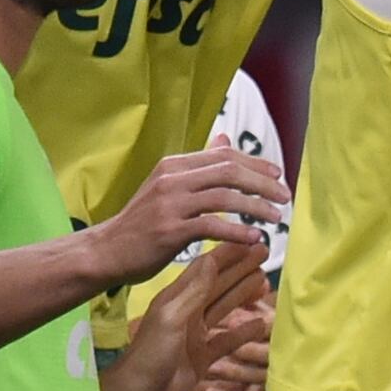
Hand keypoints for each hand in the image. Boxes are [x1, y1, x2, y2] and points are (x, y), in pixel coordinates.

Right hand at [87, 149, 289, 286]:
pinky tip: (255, 238)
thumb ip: (197, 167)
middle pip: (228, 172)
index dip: (255, 164)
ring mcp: (170, 204)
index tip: (278, 175)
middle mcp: (172, 179)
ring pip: (224, 198)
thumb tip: (225, 140)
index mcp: (173, 166)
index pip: (223, 156)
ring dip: (256, 207)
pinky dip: (238, 231)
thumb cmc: (142, 221)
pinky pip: (212, 226)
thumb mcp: (167, 186)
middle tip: (285, 196)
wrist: (106, 250)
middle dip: (262, 183)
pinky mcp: (169, 230)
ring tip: (277, 217)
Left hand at [107, 240, 266, 390]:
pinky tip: (260, 323)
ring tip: (265, 281)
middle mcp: (188, 312)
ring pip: (225, 308)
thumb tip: (212, 259)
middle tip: (264, 253)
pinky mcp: (204, 357)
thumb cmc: (151, 354)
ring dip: (244, 293)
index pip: (206, 269)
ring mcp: (196, 335)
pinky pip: (228, 340)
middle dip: (240, 268)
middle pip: (219, 285)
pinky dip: (244, 331)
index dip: (227, 254)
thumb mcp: (171, 317)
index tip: (248, 240)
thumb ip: (193, 291)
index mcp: (177, 299)